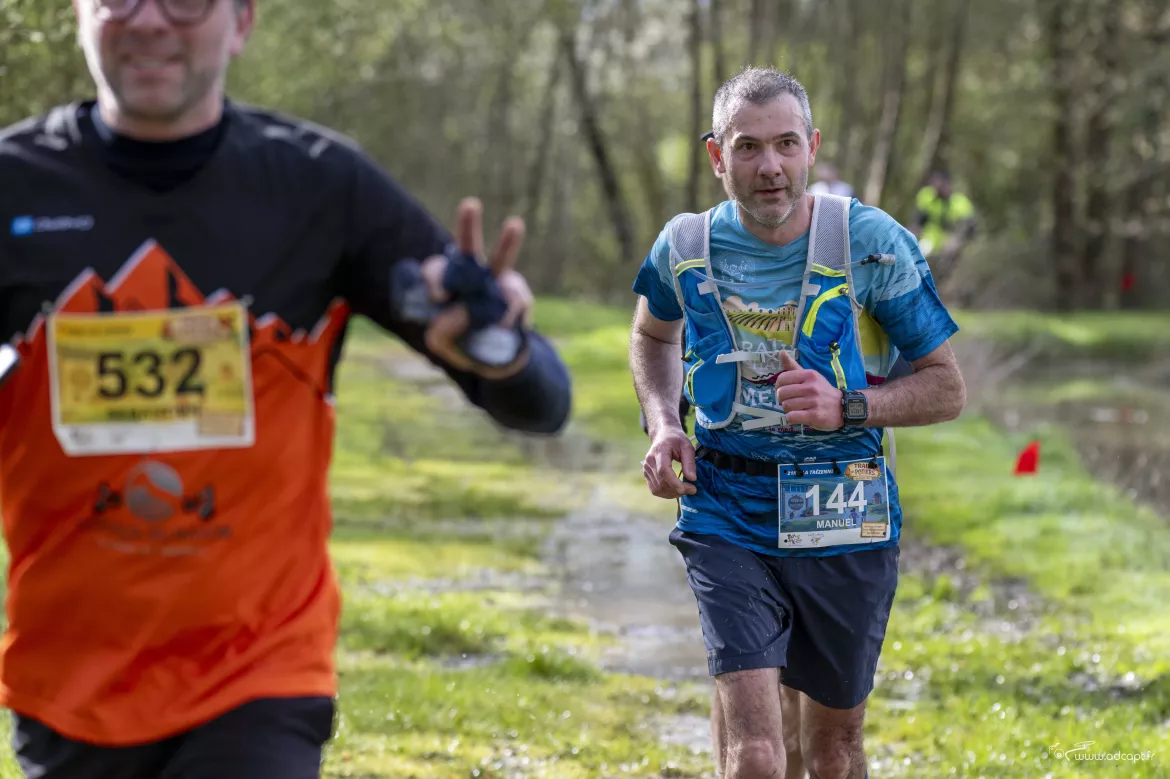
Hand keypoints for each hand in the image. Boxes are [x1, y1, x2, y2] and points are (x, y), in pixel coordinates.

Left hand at [422, 197, 533, 377]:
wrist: (496, 359)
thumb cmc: (464, 342)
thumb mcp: (441, 343)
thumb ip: (440, 333)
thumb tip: (459, 315)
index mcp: (449, 281)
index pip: (437, 270)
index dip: (436, 279)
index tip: (439, 297)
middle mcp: (475, 274)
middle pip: (469, 247)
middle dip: (468, 225)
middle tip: (470, 204)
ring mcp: (501, 283)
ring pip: (503, 259)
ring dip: (508, 241)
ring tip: (514, 223)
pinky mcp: (520, 298)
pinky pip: (516, 298)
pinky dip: (509, 313)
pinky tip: (502, 327)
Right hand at [642, 426, 696, 498]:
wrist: (663, 435)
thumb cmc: (676, 440)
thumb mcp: (687, 446)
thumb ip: (689, 462)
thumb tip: (692, 479)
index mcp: (660, 450)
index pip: (663, 470)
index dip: (673, 482)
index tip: (685, 489)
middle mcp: (649, 460)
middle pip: (661, 482)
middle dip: (677, 489)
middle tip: (693, 489)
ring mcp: (646, 468)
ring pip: (658, 489)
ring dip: (672, 493)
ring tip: (685, 489)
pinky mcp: (646, 474)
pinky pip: (655, 489)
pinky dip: (666, 493)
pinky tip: (676, 489)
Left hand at [774, 350, 843, 430]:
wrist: (842, 407)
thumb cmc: (822, 391)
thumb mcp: (810, 376)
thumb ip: (794, 366)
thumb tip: (781, 352)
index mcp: (809, 375)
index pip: (782, 378)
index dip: (779, 386)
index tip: (784, 390)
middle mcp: (811, 387)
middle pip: (782, 393)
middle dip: (783, 399)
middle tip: (791, 401)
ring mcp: (813, 402)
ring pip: (786, 406)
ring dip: (788, 409)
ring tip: (797, 408)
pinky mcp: (814, 416)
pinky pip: (792, 417)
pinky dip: (792, 418)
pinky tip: (799, 416)